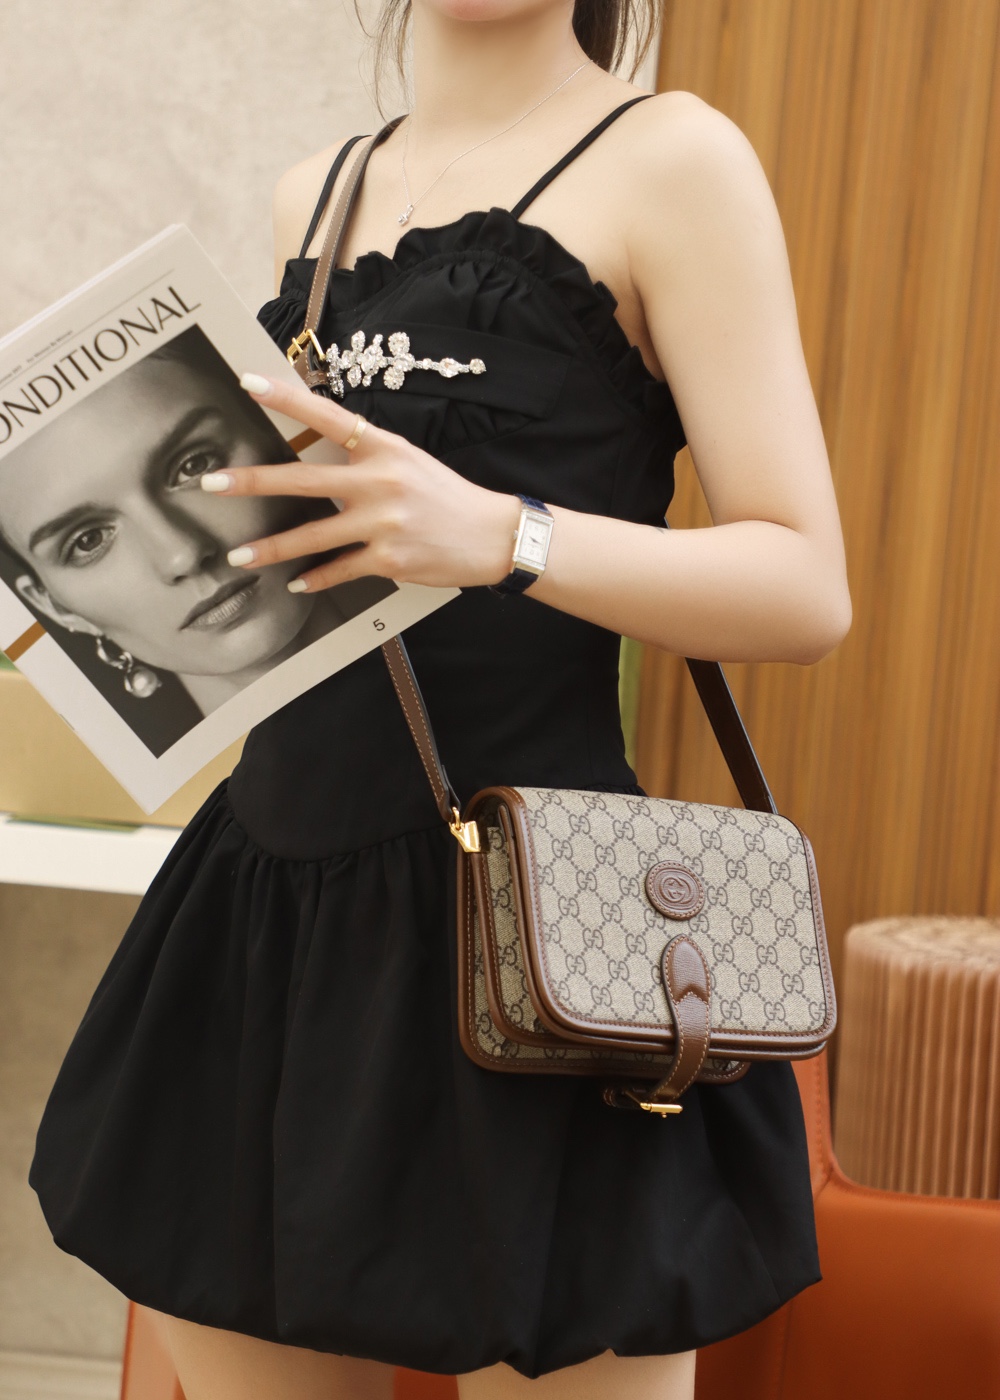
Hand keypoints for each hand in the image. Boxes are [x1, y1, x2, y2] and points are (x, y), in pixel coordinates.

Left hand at [201, 373, 520, 593]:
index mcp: (384, 448)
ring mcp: (383, 522)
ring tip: (238, 555)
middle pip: (303, 479)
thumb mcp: (407, 461)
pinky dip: (316, 579)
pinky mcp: (389, 558)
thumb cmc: (446, 496)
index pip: (327, 416)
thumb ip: (364, 457)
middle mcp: (380, 481)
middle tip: (210, 484)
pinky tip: (297, 585)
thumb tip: (314, 457)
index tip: (248, 383)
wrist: (493, 535)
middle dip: (252, 482)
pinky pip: (340, 569)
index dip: (286, 399)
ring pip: (313, 535)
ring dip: (271, 548)